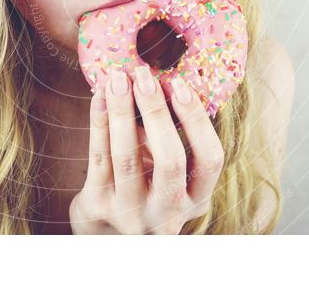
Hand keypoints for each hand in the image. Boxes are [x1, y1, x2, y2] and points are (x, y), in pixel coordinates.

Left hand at [69, 65, 225, 234]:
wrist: (104, 232)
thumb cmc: (144, 188)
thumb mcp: (168, 174)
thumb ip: (170, 137)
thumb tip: (162, 80)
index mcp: (195, 200)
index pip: (210, 160)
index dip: (196, 120)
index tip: (180, 84)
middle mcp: (167, 213)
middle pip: (170, 160)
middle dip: (156, 112)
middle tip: (144, 76)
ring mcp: (131, 214)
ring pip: (127, 157)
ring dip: (122, 111)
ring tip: (118, 78)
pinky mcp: (98, 207)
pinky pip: (99, 157)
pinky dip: (99, 122)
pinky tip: (99, 96)